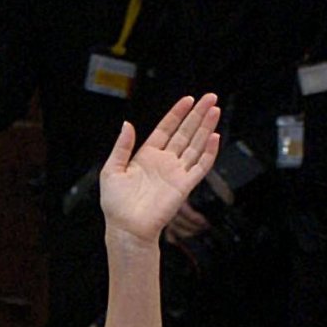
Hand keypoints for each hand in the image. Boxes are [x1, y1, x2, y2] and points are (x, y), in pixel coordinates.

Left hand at [100, 94, 219, 248]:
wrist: (126, 229)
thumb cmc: (116, 206)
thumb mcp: (111, 170)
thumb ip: (121, 147)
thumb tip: (127, 124)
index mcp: (147, 156)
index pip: (166, 129)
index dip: (177, 114)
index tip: (188, 99)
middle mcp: (164, 162)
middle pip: (185, 133)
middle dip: (197, 114)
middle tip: (210, 97)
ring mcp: (175, 173)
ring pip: (195, 145)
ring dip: (205, 127)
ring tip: (214, 110)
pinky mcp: (184, 186)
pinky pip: (200, 167)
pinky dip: (209, 153)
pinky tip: (214, 137)